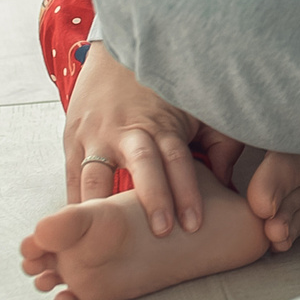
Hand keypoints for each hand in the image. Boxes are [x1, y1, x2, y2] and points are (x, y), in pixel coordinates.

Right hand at [62, 40, 211, 236]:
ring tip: (103, 246)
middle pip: (143, 165)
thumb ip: (217, 145)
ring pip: (97, 177)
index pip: (178, 160)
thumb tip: (228, 187)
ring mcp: (95, 136)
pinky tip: (76, 234)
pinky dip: (74, 206)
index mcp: (161, 124)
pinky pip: (71, 179)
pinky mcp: (71, 141)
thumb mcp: (196, 109)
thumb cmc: (163, 91)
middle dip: (154, 199)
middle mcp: (128, 130)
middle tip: (162, 232)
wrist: (117, 54)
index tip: (194, 223)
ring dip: (102, 212)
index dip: (187, 191)